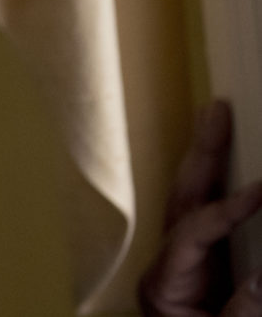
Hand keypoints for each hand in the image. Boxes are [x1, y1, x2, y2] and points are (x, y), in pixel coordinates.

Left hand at [140, 100, 261, 315]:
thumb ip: (243, 312)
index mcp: (164, 286)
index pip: (192, 233)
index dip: (226, 210)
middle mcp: (166, 264)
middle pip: (181, 198)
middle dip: (203, 154)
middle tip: (218, 110)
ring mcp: (180, 259)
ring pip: (190, 197)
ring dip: (208, 157)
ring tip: (218, 116)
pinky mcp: (199, 260)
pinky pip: (207, 212)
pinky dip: (219, 182)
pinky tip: (227, 154)